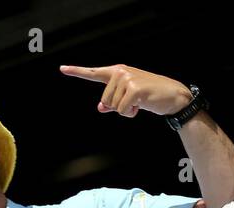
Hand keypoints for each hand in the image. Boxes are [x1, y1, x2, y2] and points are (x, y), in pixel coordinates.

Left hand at [59, 63, 191, 118]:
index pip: (93, 73)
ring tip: (139, 102)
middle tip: (134, 101)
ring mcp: (127, 78)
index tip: (62, 68)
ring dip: (125, 110)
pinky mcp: (134, 88)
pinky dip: (130, 113)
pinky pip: (122, 110)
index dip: (77, 72)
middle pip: (105, 101)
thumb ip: (112, 102)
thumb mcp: (128, 99)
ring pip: (113, 106)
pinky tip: (141, 105)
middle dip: (117, 107)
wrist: (171, 96)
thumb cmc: (148, 96)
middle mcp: (120, 72)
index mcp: (116, 72)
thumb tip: (101, 107)